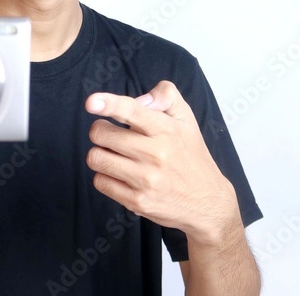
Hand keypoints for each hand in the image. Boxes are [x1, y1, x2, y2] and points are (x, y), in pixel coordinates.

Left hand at [85, 81, 240, 245]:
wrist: (208, 202)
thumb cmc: (191, 156)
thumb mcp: (187, 119)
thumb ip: (166, 96)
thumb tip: (139, 99)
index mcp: (166, 130)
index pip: (132, 111)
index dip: (108, 104)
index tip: (91, 102)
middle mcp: (155, 154)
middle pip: (101, 134)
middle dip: (100, 131)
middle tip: (111, 135)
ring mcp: (145, 180)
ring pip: (96, 158)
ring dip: (100, 154)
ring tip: (115, 155)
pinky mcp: (137, 201)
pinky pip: (100, 182)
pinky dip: (105, 176)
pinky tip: (120, 175)